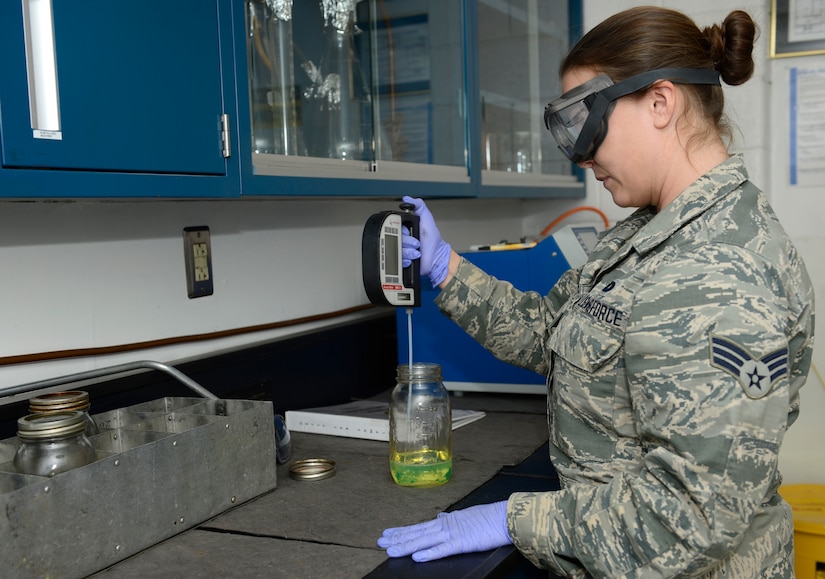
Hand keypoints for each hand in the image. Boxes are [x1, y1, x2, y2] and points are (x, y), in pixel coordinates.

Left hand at [377, 501, 510, 562]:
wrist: (505, 517)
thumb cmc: (488, 519)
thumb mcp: (465, 517)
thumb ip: (450, 520)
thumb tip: (439, 519)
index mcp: (446, 521)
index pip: (419, 527)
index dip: (402, 531)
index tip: (387, 533)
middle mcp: (445, 526)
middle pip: (417, 533)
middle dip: (397, 538)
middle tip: (379, 542)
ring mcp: (452, 534)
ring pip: (424, 540)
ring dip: (406, 545)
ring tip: (390, 550)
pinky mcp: (462, 543)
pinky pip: (443, 549)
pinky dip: (430, 553)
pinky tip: (417, 557)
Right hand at [401, 196, 451, 286]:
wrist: (437, 255)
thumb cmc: (433, 238)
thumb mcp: (426, 217)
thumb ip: (418, 205)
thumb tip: (406, 199)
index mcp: (404, 228)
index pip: (393, 228)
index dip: (402, 231)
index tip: (410, 232)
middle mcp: (401, 239)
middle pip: (394, 239)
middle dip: (407, 242)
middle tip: (417, 243)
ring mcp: (401, 250)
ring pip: (396, 250)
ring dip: (409, 251)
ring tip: (417, 251)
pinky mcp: (402, 261)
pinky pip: (397, 260)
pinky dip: (406, 259)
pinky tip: (413, 257)